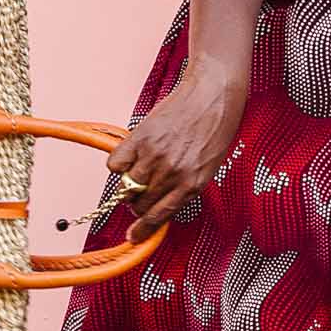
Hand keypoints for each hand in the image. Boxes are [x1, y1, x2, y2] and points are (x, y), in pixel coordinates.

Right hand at [107, 67, 247, 242]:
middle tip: (141, 192)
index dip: (143, 230)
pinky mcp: (140, 138)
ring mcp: (155, 157)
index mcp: (192, 184)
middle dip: (138, 204)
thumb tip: (162, 205)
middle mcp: (172, 174)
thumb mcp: (209, 166)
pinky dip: (119, 164)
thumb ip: (186, 187)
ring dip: (128, 186)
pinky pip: (115, 165)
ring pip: (126, 188)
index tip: (133, 236)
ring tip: (139, 171)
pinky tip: (132, 155)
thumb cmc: (215, 128)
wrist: (213, 93)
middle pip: (140, 205)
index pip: (160, 216)